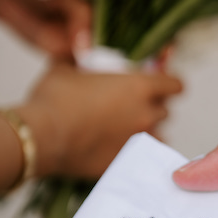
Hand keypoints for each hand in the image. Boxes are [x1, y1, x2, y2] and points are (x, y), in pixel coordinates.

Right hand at [18, 63, 182, 177]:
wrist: (42, 137)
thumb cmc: (55, 99)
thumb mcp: (64, 69)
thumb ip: (77, 61)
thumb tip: (73, 54)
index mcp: (138, 87)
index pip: (175, 85)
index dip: (170, 84)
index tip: (163, 85)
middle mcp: (145, 115)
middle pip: (166, 111)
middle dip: (153, 107)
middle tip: (133, 106)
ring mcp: (137, 142)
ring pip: (158, 137)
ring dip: (148, 132)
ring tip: (127, 131)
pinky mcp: (124, 163)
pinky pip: (139, 158)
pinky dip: (133, 153)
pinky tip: (116, 150)